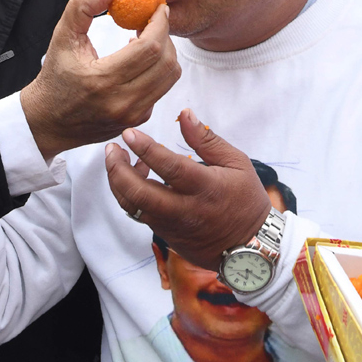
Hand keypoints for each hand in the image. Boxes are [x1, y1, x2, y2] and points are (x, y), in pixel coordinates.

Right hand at [20, 0, 178, 160]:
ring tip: (147, 40)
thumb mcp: (62, 36)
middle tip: (154, 22)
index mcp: (103, 80)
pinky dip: (158, 70)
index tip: (159, 8)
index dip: (160, 23)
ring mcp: (133, 115)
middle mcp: (122, 101)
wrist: (47, 121)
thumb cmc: (55, 77)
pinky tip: (140, 61)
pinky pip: (162, 89)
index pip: (150, 48)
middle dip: (166, 36)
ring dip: (165, 52)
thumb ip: (83, 5)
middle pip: (166, 62)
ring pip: (170, 77)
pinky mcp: (138, 120)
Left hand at [104, 111, 272, 270]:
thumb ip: (206, 139)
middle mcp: (185, 210)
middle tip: (111, 149)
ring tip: (118, 161)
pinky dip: (131, 194)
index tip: (128, 133)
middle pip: (139, 193)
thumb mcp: (236, 163)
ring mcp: (172, 226)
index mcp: (206, 188)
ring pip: (132, 207)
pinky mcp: (166, 236)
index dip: (145, 149)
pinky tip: (136, 177)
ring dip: (119, 182)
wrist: (249, 246)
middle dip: (117, 170)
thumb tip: (184, 114)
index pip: (169, 167)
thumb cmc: (245, 198)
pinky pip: (139, 214)